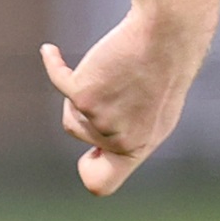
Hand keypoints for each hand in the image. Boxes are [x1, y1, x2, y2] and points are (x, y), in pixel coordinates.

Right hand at [40, 9, 209, 195]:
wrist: (168, 38)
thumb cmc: (164, 73)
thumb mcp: (157, 116)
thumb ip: (128, 136)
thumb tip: (97, 151)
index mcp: (136, 149)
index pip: (100, 182)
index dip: (90, 166)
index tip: (90, 153)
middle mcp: (117, 141)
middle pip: (78, 130)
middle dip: (90, 108)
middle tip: (120, 85)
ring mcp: (99, 120)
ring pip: (71, 109)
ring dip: (85, 88)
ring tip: (116, 71)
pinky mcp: (83, 95)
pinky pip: (58, 78)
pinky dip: (54, 63)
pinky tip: (50, 51)